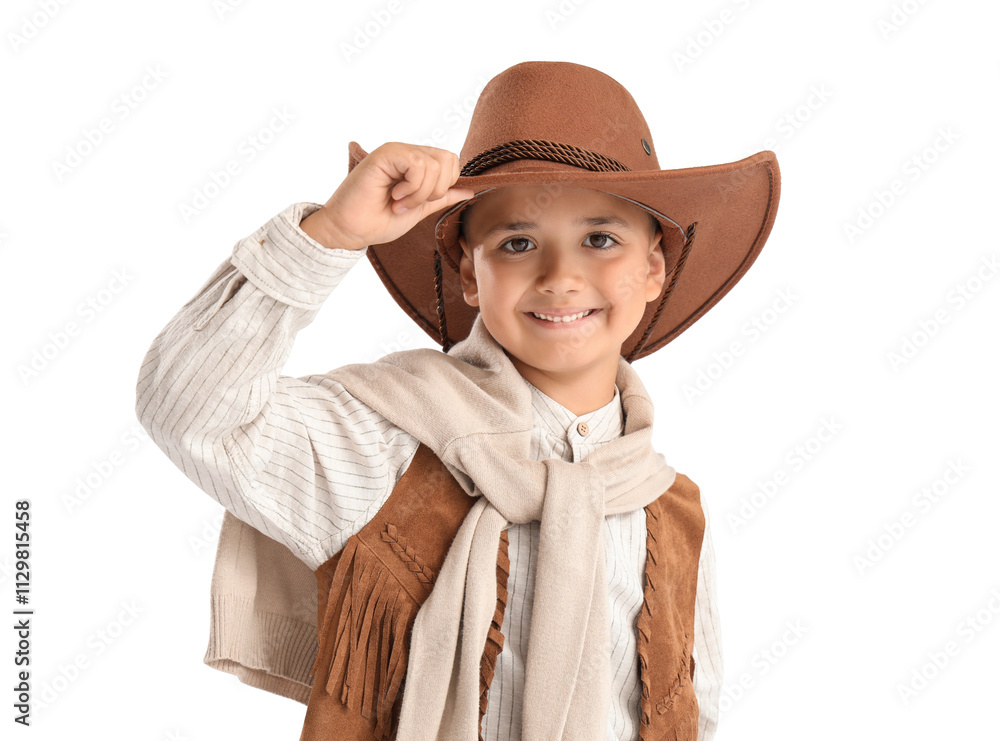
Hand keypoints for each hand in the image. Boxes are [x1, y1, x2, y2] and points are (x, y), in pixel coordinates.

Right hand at [301, 142, 475, 249]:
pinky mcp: (386, 153)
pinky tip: (395, 195)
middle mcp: (408, 152)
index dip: (443, 186)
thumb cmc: (378, 220)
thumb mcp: (419, 210)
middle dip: (435, 190)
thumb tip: (469, 190)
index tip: (420, 203)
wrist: (352, 229)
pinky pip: (418, 164)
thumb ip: (441, 197)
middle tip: (410, 203)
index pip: (451, 162)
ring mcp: (397, 151)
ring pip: (435, 164)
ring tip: (399, 202)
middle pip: (448, 159)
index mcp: (416, 163)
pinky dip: (411, 187)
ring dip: (419, 193)